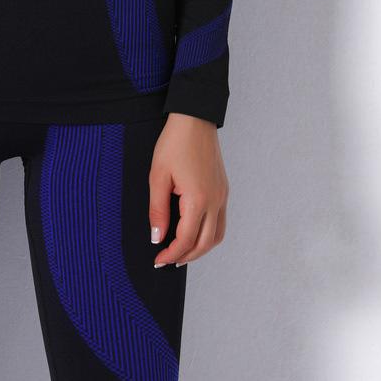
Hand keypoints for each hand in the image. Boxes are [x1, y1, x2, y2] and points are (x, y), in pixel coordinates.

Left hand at [148, 112, 227, 266]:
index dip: (171, 254)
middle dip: (186, 257)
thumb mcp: (158, 176)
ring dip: (201, 248)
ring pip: (217, 235)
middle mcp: (215, 201)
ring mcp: (222, 196)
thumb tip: (157, 237)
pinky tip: (195, 232)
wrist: (195, 119)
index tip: (158, 259)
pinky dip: (209, 234)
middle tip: (168, 261)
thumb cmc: (174, 143)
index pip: (186, 239)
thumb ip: (157, 210)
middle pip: (205, 243)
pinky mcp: (224, 189)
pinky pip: (221, 221)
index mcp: (198, 199)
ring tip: (182, 253)